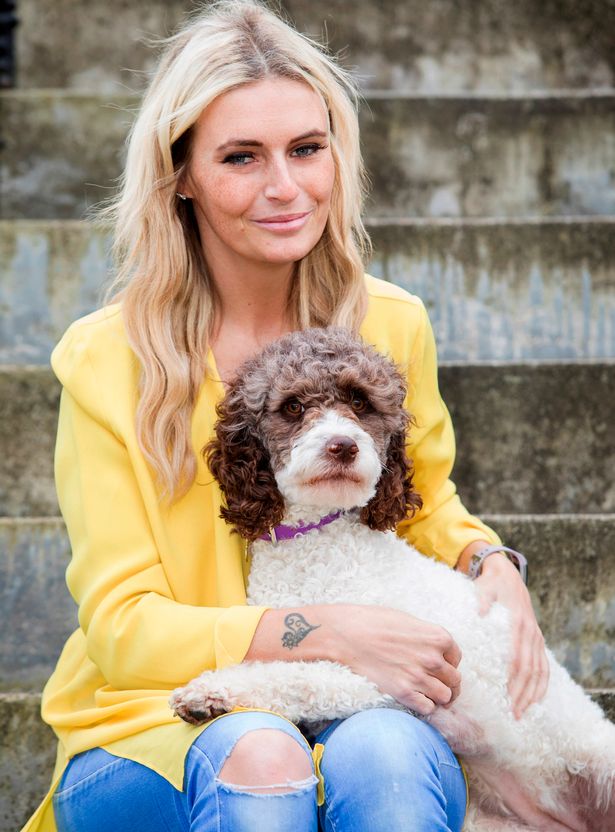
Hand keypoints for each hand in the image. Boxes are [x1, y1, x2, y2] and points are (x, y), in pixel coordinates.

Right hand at [333, 605, 461, 715]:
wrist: (344, 635)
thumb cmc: (371, 622)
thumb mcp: (405, 620)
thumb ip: (424, 636)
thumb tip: (431, 646)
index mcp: (437, 636)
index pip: (456, 657)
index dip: (449, 663)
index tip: (440, 667)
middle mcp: (433, 658)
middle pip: (454, 680)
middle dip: (447, 683)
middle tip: (438, 686)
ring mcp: (419, 677)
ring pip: (445, 697)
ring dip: (438, 698)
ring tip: (428, 696)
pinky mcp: (404, 693)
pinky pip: (427, 709)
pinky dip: (424, 707)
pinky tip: (414, 700)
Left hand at [475, 554, 548, 718]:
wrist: (508, 575)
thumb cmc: (491, 585)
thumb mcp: (483, 588)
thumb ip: (482, 600)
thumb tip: (480, 613)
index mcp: (516, 623)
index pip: (517, 659)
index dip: (514, 681)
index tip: (507, 698)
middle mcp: (530, 632)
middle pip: (528, 670)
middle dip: (522, 694)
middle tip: (513, 714)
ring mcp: (536, 636)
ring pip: (539, 671)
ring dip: (533, 693)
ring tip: (522, 712)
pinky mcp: (538, 639)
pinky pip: (544, 665)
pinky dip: (542, 683)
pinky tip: (536, 699)